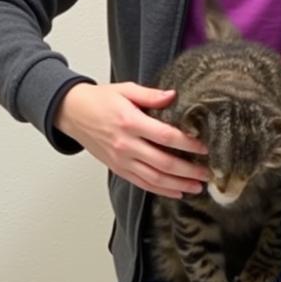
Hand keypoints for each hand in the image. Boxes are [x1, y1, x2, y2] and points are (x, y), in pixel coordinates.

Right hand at [55, 82, 208, 198]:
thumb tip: (174, 96)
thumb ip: (151, 95)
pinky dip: (160, 190)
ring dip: (178, 184)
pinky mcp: (117, 168)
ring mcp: (120, 159)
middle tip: (208, 172)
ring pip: (154, 178)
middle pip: (163, 162)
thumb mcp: (125, 90)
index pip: (165, 137)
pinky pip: (141, 183)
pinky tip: (176, 192)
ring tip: (197, 186)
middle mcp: (125, 144)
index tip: (204, 147)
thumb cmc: (98, 100)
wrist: (72, 113)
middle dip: (189, 170)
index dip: (188, 144)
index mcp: (129, 122)